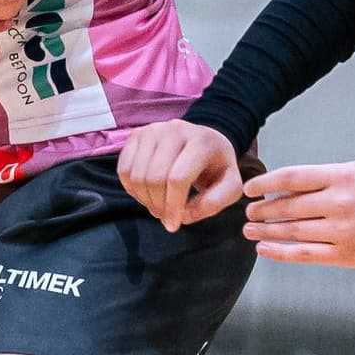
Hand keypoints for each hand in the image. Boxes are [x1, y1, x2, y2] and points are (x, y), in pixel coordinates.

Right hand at [118, 119, 243, 230]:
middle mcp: (174, 130)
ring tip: (158, 206)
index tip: (174, 225)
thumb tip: (184, 215)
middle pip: (154, 178)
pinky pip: (123, 169)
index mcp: (201, 141)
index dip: (172, 206)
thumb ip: (214, 203)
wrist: (205, 141)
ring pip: (136, 175)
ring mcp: (152, 130)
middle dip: (157, 205)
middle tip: (165, 217)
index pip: (178, 178)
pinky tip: (146, 194)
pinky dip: (131, 189)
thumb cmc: (216, 167)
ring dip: (144, 200)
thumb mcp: (230, 186)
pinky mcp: (137, 135)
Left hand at [243, 162, 354, 270]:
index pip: (292, 177)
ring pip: (291, 231)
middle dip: (262, 210)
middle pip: (287, 206)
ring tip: (249, 230)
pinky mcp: (342, 255)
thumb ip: (322, 178)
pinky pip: (302, 254)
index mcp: (342, 177)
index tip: (249, 189)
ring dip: (265, 231)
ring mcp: (340, 231)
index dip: (265, 183)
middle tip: (248, 212)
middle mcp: (340, 203)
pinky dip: (278, 252)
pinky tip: (263, 248)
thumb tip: (281, 187)